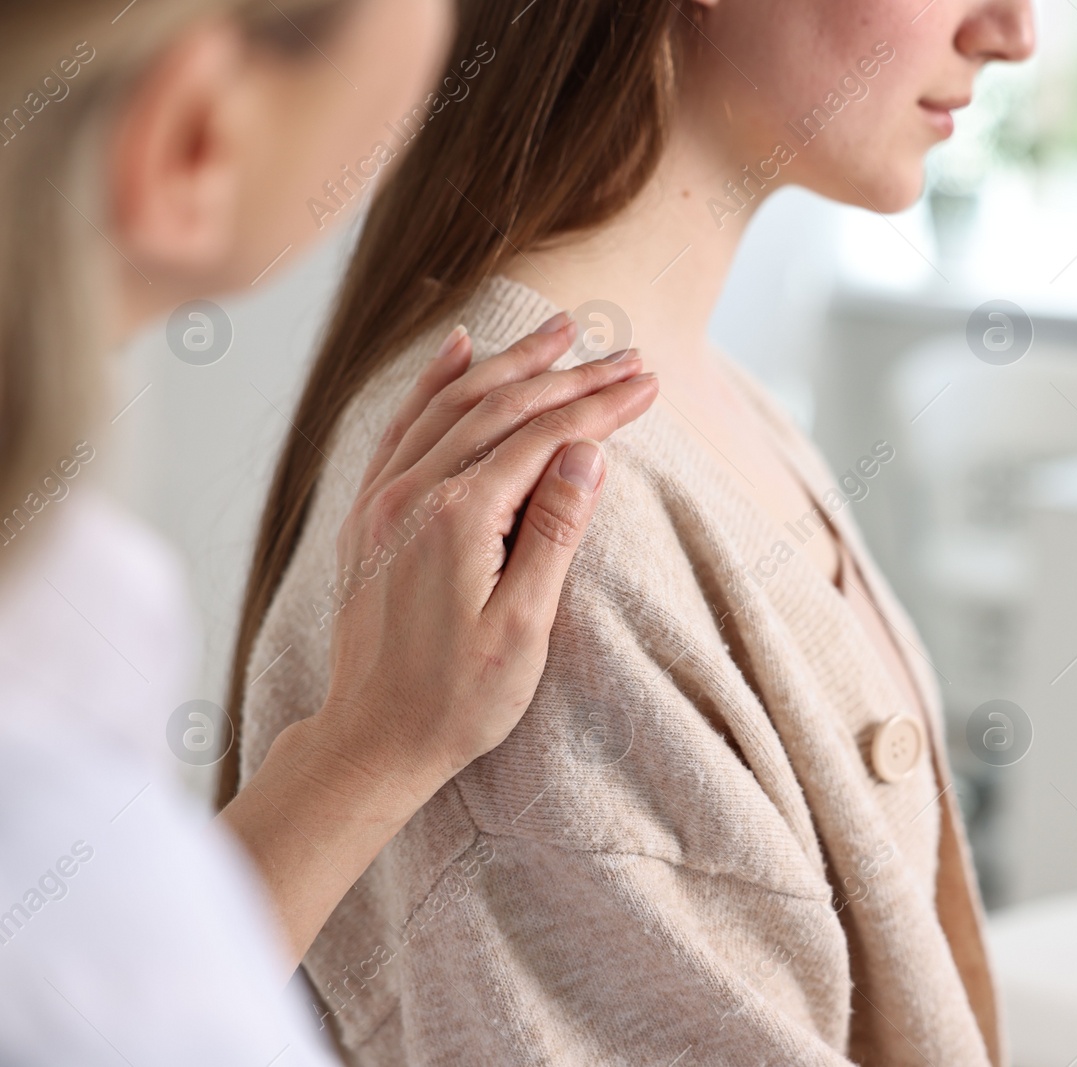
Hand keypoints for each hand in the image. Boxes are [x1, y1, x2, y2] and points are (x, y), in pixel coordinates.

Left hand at [220, 314, 656, 969]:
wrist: (372, 740)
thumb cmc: (457, 699)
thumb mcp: (524, 626)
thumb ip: (554, 531)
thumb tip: (588, 453)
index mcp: (457, 519)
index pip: (544, 438)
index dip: (601, 407)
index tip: (648, 383)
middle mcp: (412, 493)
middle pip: (503, 408)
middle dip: (571, 376)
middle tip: (625, 352)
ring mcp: (383, 498)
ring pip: (453, 403)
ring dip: (511, 363)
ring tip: (560, 331)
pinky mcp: (369, 511)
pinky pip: (404, 425)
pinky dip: (435, 381)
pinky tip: (459, 349)